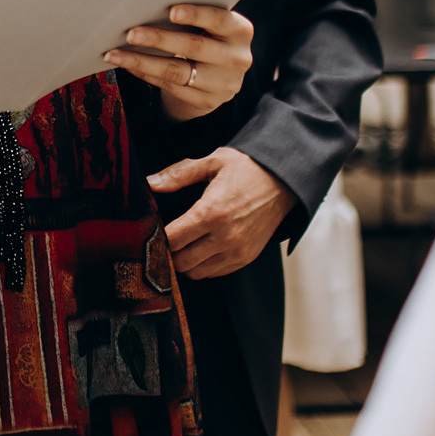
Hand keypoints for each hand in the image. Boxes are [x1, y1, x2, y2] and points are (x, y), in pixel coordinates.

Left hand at [102, 3, 253, 120]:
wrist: (218, 76)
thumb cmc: (206, 36)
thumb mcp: (209, 26)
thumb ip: (191, 16)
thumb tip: (147, 6)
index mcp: (240, 31)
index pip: (220, 20)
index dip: (197, 15)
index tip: (171, 11)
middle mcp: (237, 59)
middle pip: (195, 47)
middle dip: (159, 39)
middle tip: (130, 32)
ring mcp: (224, 84)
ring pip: (177, 71)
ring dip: (142, 61)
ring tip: (115, 53)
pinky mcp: (207, 101)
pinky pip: (170, 87)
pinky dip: (145, 74)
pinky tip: (127, 65)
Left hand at [147, 147, 295, 279]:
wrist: (284, 181)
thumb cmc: (247, 169)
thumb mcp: (212, 162)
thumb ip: (179, 174)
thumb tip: (150, 183)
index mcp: (212, 212)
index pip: (172, 239)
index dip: (158, 235)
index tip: (154, 227)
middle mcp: (225, 237)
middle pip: (181, 261)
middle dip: (168, 252)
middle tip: (165, 238)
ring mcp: (237, 251)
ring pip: (196, 272)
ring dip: (185, 261)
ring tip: (182, 245)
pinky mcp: (246, 258)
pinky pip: (214, 273)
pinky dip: (203, 266)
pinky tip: (200, 249)